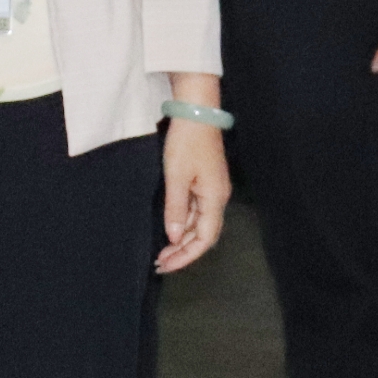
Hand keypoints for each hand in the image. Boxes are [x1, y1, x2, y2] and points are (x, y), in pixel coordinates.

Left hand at [158, 123, 231, 273]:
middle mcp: (218, 198)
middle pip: (204, 235)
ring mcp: (213, 190)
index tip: (167, 265)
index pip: (204, 239)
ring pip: (200, 224)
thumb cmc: (186, 142)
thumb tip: (174, 237)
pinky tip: (171, 229)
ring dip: (182, 239)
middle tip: (160, 263)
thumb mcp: (176, 176)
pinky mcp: (206, 182)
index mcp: (214, 198)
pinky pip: (197, 212)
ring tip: (162, 252)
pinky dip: (184, 224)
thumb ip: (176, 209)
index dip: (186, 256)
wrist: (197, 112)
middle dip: (184, 252)